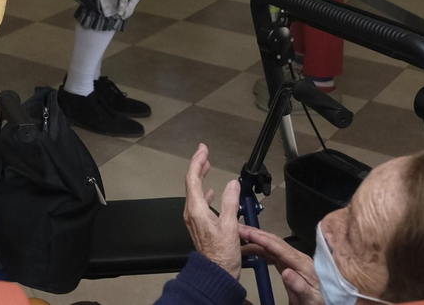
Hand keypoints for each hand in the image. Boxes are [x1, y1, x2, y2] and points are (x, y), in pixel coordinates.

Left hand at [183, 144, 244, 276]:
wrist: (215, 273)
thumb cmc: (221, 254)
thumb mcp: (229, 226)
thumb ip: (230, 203)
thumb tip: (232, 184)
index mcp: (196, 209)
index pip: (193, 178)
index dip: (197, 161)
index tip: (203, 149)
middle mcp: (191, 212)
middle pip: (191, 183)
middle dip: (198, 166)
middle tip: (205, 153)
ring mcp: (194, 219)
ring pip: (194, 192)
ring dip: (200, 178)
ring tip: (207, 168)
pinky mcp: (199, 225)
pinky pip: (198, 203)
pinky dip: (204, 193)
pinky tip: (211, 193)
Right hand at [240, 225, 321, 304]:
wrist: (318, 304)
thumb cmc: (314, 302)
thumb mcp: (309, 299)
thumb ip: (299, 286)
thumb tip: (286, 272)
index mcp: (303, 264)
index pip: (281, 248)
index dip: (264, 239)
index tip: (249, 233)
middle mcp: (297, 257)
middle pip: (275, 242)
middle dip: (257, 234)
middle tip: (238, 229)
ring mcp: (292, 259)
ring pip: (272, 245)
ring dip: (256, 239)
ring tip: (239, 236)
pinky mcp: (287, 263)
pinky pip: (271, 252)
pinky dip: (259, 248)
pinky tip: (249, 248)